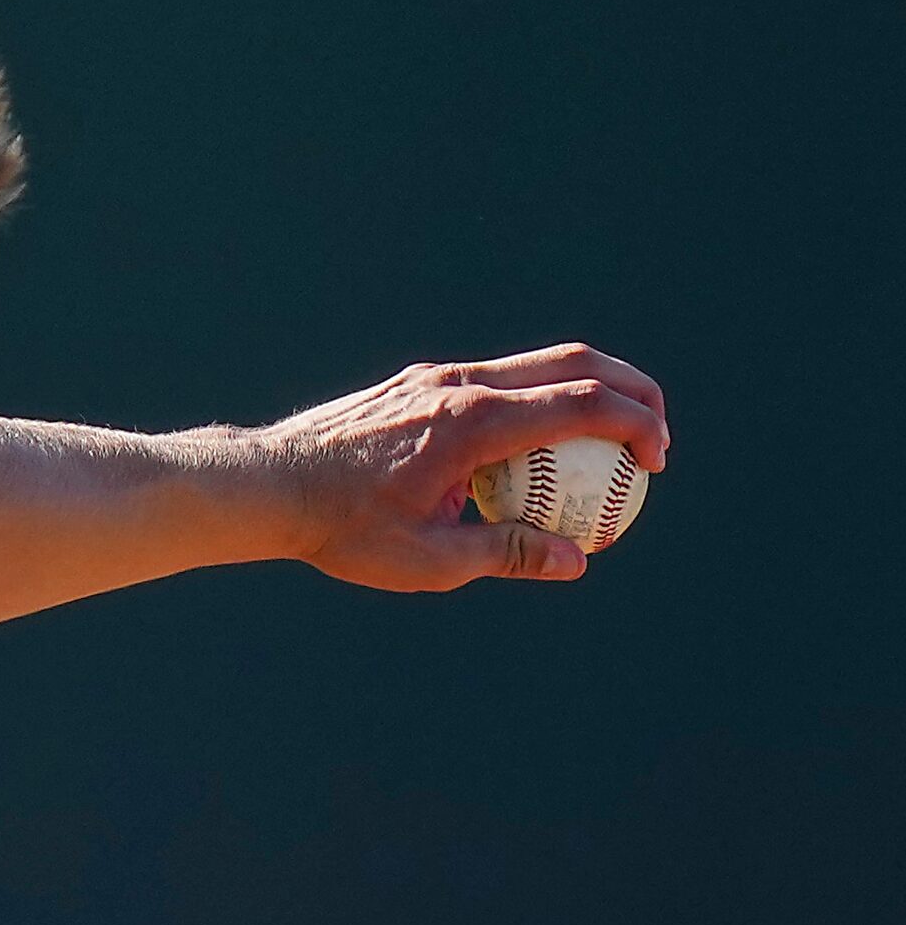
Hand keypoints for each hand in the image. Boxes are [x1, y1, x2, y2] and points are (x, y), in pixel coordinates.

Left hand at [259, 344, 668, 589]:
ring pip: (533, 366)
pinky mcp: (417, 383)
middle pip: (573, 363)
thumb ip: (508, 554)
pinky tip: (533, 451)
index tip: (658, 462)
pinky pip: (495, 382)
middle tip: (657, 432)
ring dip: (583, 392)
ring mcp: (435, 378)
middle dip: (633, 389)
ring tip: (606, 442)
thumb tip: (575, 559)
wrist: (267, 484)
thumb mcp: (431, 561)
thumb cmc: (343, 528)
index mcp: (473, 424)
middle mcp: (459, 385)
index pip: (582, 405)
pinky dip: (533, 403)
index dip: (638, 426)